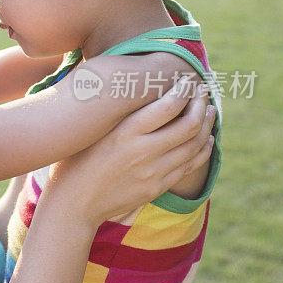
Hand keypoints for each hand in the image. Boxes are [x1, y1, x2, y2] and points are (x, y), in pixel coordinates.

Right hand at [44, 76, 215, 227]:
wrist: (73, 202)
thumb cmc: (75, 159)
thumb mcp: (92, 130)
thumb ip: (117, 111)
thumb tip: (137, 84)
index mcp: (124, 132)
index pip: (169, 105)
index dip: (185, 89)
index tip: (188, 79)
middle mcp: (142, 152)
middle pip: (189, 124)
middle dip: (201, 103)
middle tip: (203, 91)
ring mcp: (153, 173)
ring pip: (195, 145)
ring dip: (207, 124)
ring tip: (209, 110)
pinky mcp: (157, 188)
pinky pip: (190, 166)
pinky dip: (203, 149)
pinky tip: (205, 138)